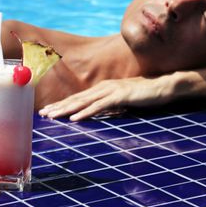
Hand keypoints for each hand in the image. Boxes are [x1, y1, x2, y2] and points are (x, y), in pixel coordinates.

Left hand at [39, 76, 174, 120]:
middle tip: (43, 114)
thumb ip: (110, 106)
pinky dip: (85, 112)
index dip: (63, 104)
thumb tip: (98, 114)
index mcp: (103, 88)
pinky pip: (99, 106)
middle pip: (77, 98)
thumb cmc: (144, 95)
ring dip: (67, 109)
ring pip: (84, 101)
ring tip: (53, 116)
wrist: (162, 87)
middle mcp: (104, 87)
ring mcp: (111, 90)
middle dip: (59, 106)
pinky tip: (75, 118)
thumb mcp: (123, 102)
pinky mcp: (119, 96)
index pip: (79, 98)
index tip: (49, 111)